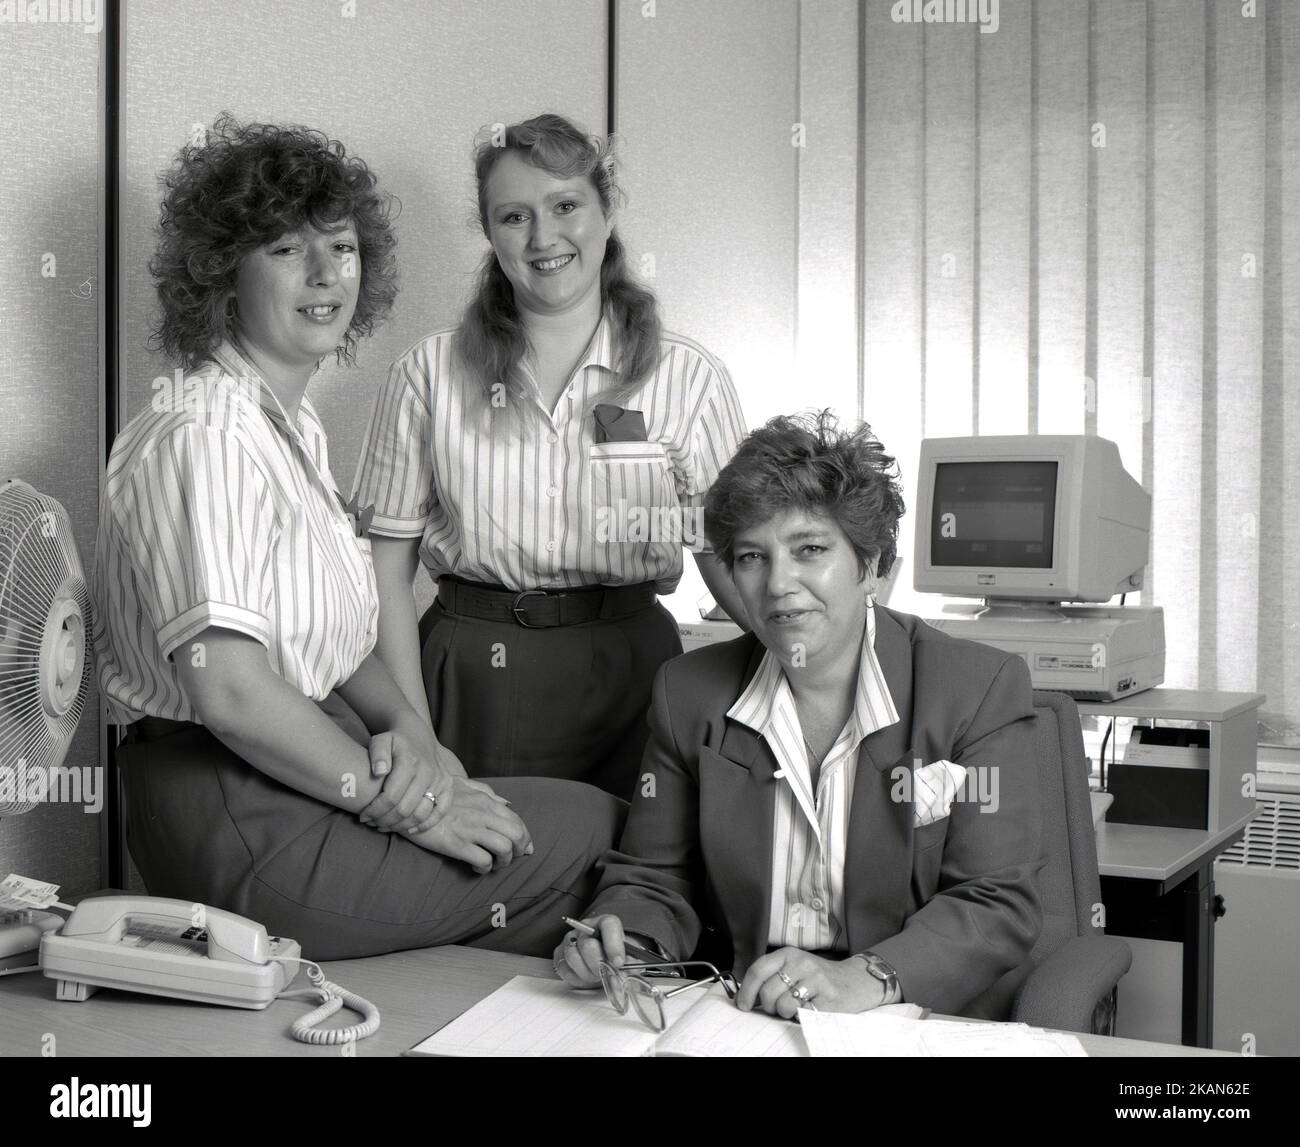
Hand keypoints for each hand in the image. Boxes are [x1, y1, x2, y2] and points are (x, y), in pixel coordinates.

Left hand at [360, 727, 459, 834]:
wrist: (417, 735)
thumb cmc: (394, 742)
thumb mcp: (381, 740)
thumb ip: (377, 753)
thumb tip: (379, 772)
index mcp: (410, 761)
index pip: (391, 796)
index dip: (375, 811)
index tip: (363, 816)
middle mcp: (428, 771)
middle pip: (404, 809)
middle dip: (384, 821)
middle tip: (372, 823)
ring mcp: (440, 780)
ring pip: (420, 814)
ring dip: (401, 826)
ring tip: (385, 826)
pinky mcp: (448, 786)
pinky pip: (440, 812)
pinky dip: (425, 825)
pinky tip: (410, 830)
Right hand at [410, 778, 533, 873]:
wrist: (406, 800)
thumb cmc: (434, 793)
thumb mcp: (461, 785)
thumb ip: (486, 792)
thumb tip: (508, 802)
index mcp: (485, 800)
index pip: (517, 820)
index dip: (525, 837)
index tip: (524, 848)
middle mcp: (482, 813)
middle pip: (517, 835)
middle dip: (519, 851)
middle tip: (510, 859)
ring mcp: (470, 829)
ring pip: (504, 849)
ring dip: (503, 862)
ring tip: (493, 864)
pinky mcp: (456, 844)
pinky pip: (483, 861)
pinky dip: (484, 869)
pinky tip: (475, 868)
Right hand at [552, 915, 631, 988]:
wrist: (603, 960)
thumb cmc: (615, 957)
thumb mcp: (628, 958)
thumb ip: (630, 964)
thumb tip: (624, 974)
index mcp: (605, 923)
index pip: (609, 925)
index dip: (614, 945)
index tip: (618, 963)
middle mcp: (585, 928)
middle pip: (588, 945)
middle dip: (598, 965)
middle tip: (606, 973)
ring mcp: (570, 939)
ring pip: (573, 957)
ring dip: (587, 973)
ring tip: (597, 975)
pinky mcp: (559, 954)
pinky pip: (564, 968)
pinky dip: (577, 978)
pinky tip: (586, 976)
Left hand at [736, 948, 885, 1018]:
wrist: (854, 981)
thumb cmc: (819, 977)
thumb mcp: (794, 967)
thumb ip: (772, 976)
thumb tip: (748, 996)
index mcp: (789, 954)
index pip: (758, 970)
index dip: (746, 991)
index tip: (743, 1004)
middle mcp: (801, 963)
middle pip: (768, 991)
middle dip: (768, 1006)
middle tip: (777, 1007)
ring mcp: (816, 980)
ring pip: (783, 1005)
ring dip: (784, 1013)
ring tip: (795, 1007)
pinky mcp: (827, 998)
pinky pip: (801, 1014)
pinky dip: (800, 1016)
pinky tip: (808, 1008)